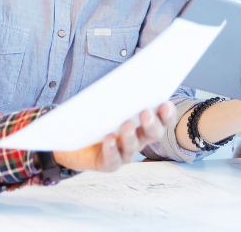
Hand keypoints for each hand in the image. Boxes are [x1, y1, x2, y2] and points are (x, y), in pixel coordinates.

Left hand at [52, 102, 174, 172]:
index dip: (167, 114)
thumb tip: (126, 77)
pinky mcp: (109, 163)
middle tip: (146, 113)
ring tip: (126, 124)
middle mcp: (138, 139)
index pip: (162, 120)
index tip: (165, 104)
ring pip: (133, 147)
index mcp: (142, 122)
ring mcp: (124, 152)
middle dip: (152, 124)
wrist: (74, 140)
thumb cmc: (95, 117)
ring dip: (131, 136)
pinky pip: (113, 159)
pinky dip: (111, 149)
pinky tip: (109, 139)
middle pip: (153, 134)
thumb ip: (119, 93)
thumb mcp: (107, 101)